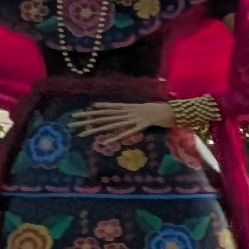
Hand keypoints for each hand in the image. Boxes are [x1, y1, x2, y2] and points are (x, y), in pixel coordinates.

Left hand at [71, 94, 216, 144]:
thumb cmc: (164, 111)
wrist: (176, 110)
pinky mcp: (142, 126)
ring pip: (110, 124)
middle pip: (103, 116)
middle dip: (87, 119)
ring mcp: (134, 118)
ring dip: (95, 129)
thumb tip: (131, 116)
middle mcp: (128, 112)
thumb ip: (137, 112)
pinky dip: (116, 136)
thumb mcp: (147, 109)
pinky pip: (127, 132)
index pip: (107, 109)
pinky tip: (105, 140)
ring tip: (81, 133)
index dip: (93, 112)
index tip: (80, 113)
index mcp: (129, 107)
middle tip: (72, 122)